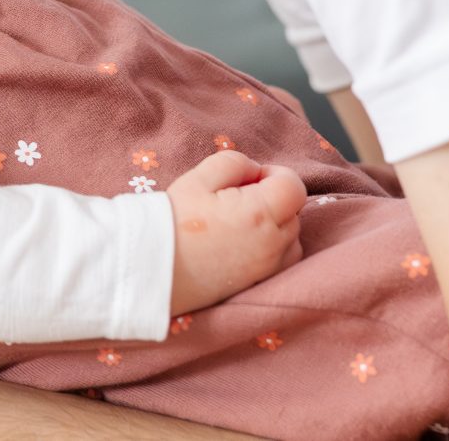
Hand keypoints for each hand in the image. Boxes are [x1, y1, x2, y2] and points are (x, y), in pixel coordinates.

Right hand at [165, 150, 304, 312]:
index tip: (250, 178)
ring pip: (292, 237)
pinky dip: (273, 247)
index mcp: (261, 213)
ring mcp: (270, 268)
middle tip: (237, 198)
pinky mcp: (261, 284)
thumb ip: (236, 163)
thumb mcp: (199, 177)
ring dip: (276, 223)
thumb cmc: (174, 220)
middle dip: (272, 198)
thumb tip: (256, 172)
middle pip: (293, 210)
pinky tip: (243, 243)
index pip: (294, 186)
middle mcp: (274, 243)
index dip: (274, 174)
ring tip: (240, 222)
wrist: (154, 268)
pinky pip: (284, 261)